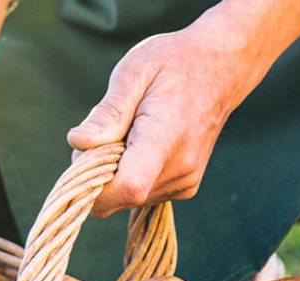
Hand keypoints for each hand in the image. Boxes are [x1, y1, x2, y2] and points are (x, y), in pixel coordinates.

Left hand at [67, 0, 299, 217]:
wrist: (221, 69)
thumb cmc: (174, 63)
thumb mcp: (134, 71)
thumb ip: (108, 112)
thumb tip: (79, 144)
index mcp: (166, 138)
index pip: (127, 187)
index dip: (94, 184)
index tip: (83, 155)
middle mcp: (180, 169)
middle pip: (118, 197)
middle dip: (96, 172)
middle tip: (105, 131)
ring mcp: (185, 183)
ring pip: (125, 199)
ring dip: (113, 172)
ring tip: (128, 132)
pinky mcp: (185, 188)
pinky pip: (140, 195)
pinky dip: (129, 174)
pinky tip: (141, 143)